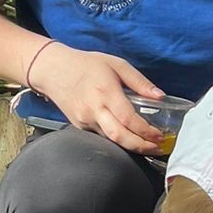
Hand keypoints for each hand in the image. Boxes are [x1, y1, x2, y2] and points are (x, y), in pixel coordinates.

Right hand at [30, 43, 165, 151]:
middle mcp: (94, 110)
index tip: (159, 136)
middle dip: (141, 146)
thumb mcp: (116, 64)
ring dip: (131, 146)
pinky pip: (101, 136)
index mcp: (105, 92)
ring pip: (110, 140)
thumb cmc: (85, 64)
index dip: (146, 131)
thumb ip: (139, 81)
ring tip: (148, 147)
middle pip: (119, 137)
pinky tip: (128, 139)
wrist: (53, 69)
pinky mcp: (79, 126)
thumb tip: (160, 96)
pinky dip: (116, 140)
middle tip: (158, 149)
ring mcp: (84, 120)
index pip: (128, 119)